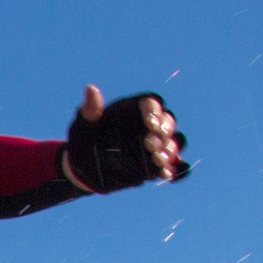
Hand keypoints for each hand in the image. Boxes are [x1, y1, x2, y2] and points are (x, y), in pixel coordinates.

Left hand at [62, 85, 189, 192]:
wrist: (84, 170)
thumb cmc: (83, 141)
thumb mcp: (82, 127)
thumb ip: (89, 111)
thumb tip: (90, 88)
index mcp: (133, 109)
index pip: (152, 102)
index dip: (154, 109)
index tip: (148, 120)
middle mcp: (149, 125)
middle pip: (169, 121)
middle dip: (164, 131)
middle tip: (149, 143)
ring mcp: (157, 146)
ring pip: (176, 142)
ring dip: (171, 150)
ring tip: (157, 159)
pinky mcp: (159, 166)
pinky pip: (179, 167)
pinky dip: (180, 170)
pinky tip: (167, 174)